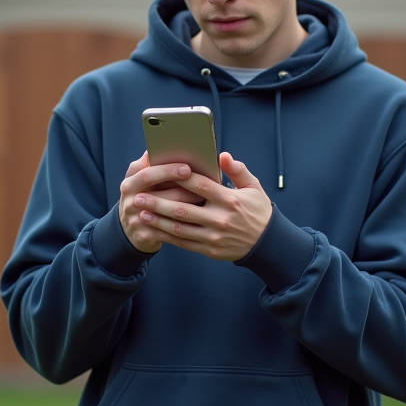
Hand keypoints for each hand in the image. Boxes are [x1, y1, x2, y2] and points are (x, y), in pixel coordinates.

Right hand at [118, 152, 203, 253]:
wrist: (129, 229)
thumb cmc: (141, 196)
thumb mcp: (138, 179)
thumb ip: (146, 164)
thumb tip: (157, 148)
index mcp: (130, 183)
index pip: (148, 174)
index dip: (168, 171)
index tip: (187, 168)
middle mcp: (130, 201)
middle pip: (160, 195)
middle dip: (184, 190)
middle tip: (204, 186)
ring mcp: (136, 219)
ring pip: (167, 214)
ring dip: (188, 207)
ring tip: (206, 201)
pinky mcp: (145, 235)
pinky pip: (169, 230)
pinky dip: (185, 225)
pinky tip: (200, 220)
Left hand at [130, 152, 272, 260]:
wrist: (267, 244)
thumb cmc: (258, 211)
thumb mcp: (254, 187)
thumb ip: (238, 170)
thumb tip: (222, 155)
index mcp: (230, 200)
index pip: (201, 186)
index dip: (180, 178)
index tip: (161, 171)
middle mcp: (219, 219)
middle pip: (183, 210)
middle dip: (158, 203)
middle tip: (138, 197)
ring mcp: (213, 236)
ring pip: (179, 228)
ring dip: (157, 220)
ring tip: (140, 212)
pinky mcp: (209, 249)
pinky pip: (183, 243)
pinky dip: (166, 236)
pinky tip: (153, 229)